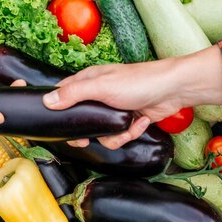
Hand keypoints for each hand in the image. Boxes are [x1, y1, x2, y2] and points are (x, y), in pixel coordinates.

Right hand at [42, 45, 221, 148]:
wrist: (173, 90)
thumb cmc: (139, 81)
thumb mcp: (102, 87)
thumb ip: (74, 94)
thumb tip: (48, 101)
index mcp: (89, 82)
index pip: (64, 95)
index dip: (58, 110)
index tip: (58, 125)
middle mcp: (99, 95)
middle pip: (82, 121)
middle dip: (87, 133)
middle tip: (87, 139)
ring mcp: (114, 109)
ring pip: (101, 133)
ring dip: (114, 135)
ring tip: (127, 125)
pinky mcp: (128, 120)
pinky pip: (119, 136)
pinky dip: (131, 132)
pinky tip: (140, 121)